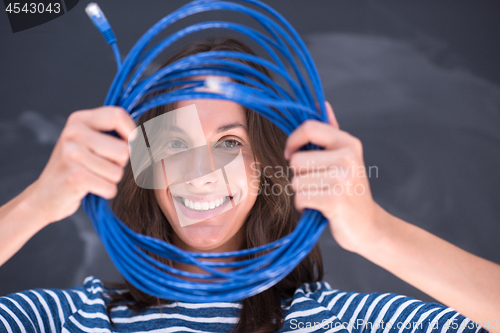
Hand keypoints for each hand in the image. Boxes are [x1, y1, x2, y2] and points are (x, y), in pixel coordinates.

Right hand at [27, 106, 135, 224]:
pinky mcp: (75, 177)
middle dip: (121, 164)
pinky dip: (105, 192)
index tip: (131, 144)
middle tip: (103, 166)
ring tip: (93, 177)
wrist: (45, 195)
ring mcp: (72, 154)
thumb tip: (145, 133)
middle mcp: (73, 133)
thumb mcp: (89, 141)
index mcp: (79, 119)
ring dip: (111, 179)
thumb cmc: (76, 168)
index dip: (132, 132)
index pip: (118, 115)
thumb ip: (112, 133)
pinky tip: (89, 188)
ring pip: (118, 171)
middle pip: (124, 150)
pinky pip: (110, 187)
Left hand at [284, 101, 381, 252]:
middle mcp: (348, 157)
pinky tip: (320, 208)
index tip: (290, 154)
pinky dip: (304, 206)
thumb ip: (331, 133)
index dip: (293, 141)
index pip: (309, 127)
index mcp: (348, 143)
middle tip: (317, 185)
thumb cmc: (350, 191)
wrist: (369, 226)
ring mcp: (342, 178)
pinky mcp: (335, 200)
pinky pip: (300, 198)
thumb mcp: (345, 158)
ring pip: (296, 181)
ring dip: (302, 193)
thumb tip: (321, 103)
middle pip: (297, 160)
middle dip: (299, 176)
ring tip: (321, 197)